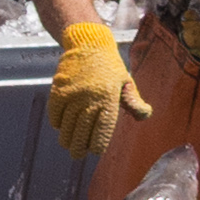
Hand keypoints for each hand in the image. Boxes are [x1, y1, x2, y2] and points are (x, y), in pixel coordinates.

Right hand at [46, 22, 151, 159]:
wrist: (88, 44)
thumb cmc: (110, 66)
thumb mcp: (126, 82)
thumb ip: (134, 102)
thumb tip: (144, 116)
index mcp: (109, 99)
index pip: (102, 130)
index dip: (98, 143)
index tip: (95, 150)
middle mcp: (90, 99)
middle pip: (82, 130)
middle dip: (79, 146)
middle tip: (78, 155)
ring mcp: (73, 94)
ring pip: (68, 124)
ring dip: (66, 137)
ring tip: (68, 144)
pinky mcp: (59, 89)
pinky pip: (55, 112)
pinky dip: (57, 121)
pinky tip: (60, 126)